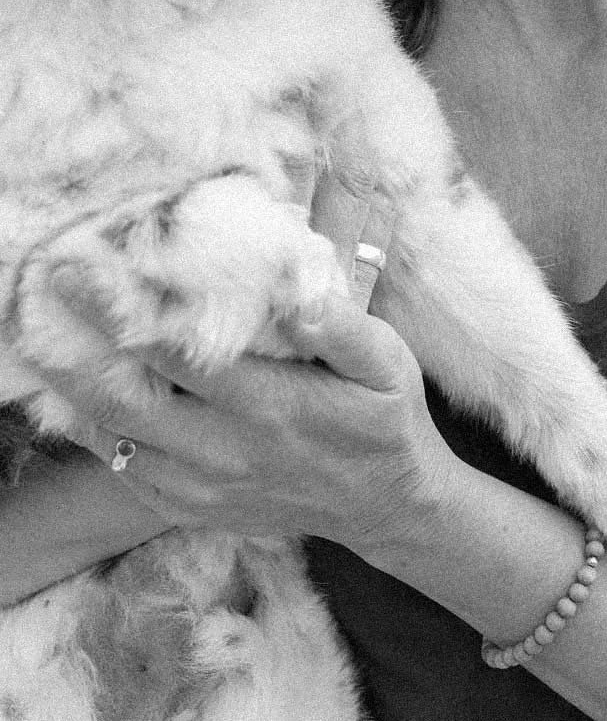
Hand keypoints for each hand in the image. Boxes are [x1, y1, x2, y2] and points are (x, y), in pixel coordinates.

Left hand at [37, 295, 461, 562]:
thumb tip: (294, 294)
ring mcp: (204, 487)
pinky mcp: (192, 507)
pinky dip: (94, 431)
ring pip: (118, 439)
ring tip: (47, 336)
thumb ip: (342, 328)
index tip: (90, 271)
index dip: (129, 315)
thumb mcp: (388, 364)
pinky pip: (126, 470)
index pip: (184, 357)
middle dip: (80, 347)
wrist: (385, 506)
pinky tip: (76, 393)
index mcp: (273, 407)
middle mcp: (228, 452)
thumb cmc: (384, 420)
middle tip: (53, 289)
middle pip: (130, 402)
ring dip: (77, 388)